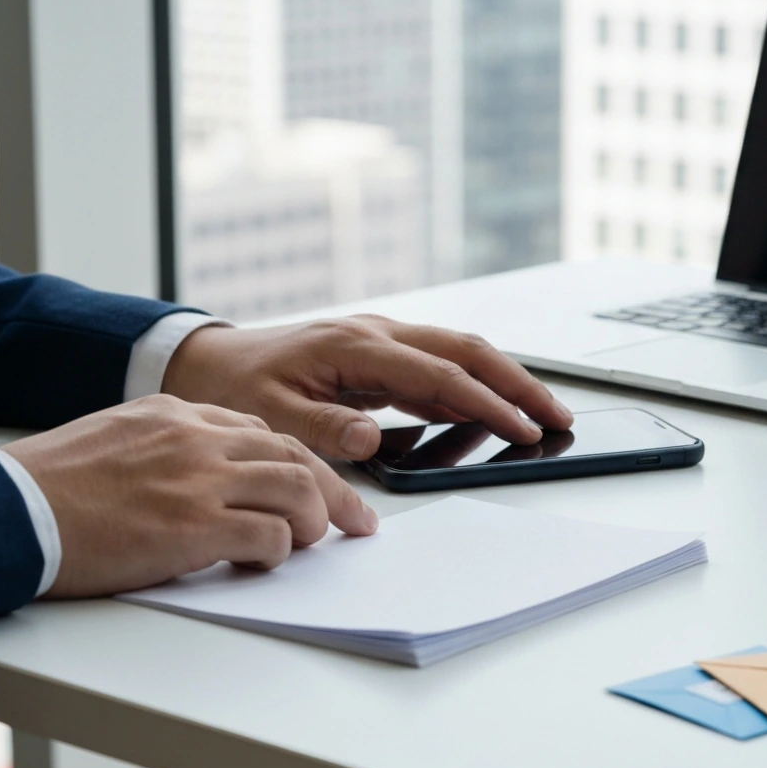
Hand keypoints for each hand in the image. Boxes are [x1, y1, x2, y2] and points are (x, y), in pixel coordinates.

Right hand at [3, 395, 376, 597]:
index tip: (323, 485)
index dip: (303, 462)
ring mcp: (198, 481)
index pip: (266, 431)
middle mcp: (197, 440)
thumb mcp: (119, 438)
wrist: (7, 512)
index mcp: (179, 415)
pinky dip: (278, 552)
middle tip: (356, 522)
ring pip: (296, 489)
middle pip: (295, 456)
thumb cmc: (53, 486)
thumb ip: (176, 445)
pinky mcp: (192, 528)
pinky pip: (268, 537)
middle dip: (335, 492)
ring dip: (313, 521)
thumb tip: (222, 474)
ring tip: (307, 544)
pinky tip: (262, 563)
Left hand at [161, 316, 573, 459]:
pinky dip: (475, 388)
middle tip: (558, 415)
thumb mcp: (266, 414)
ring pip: (462, 353)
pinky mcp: (382, 355)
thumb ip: (320, 425)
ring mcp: (383, 340)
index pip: (440, 375)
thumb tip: (370, 434)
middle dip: (519, 382)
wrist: (208, 361)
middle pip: (468, 350)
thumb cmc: (235, 387)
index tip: (524, 430)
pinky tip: (494, 413)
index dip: (488, 403)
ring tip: (542, 415)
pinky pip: (441, 367)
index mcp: (355, 346)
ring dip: (505, 381)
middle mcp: (378, 334)